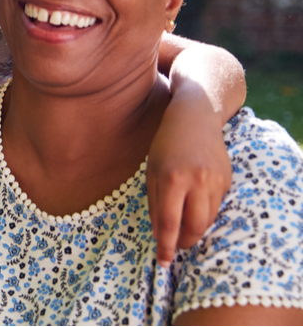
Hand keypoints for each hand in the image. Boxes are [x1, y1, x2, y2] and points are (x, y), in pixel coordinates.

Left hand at [146, 102, 231, 267]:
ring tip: (183, 227)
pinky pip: (216, 205)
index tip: (163, 261)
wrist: (194, 118)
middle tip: (175, 247)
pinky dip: (204, 210)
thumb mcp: (151, 171)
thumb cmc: (166, 144)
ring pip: (208, 219)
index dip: (166, 246)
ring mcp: (216, 181)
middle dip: (184, 242)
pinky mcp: (228, 180)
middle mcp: (196, 181)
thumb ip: (155, 203)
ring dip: (195, 228)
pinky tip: (195, 201)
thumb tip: (160, 235)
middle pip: (195, 227)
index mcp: (171, 178)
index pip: (169, 223)